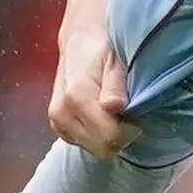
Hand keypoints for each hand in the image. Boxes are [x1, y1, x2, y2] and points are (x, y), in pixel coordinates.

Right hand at [47, 29, 139, 160]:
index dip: (130, 130)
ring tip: (114, 111)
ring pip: (94, 149)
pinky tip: (101, 115)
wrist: (79, 42)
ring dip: (109, 135)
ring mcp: (57, 122)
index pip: (110, 137)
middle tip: (127, 112)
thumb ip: (115, 84)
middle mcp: (62, 113)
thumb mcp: (115, 59)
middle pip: (102, 149)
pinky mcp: (57, 126)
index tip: (135, 113)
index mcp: (76, 97)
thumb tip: (113, 106)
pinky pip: (84, 144)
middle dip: (121, 135)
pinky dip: (97, 134)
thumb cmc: (103, 48)